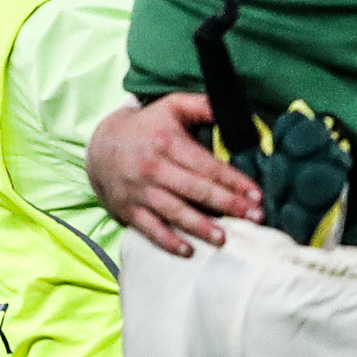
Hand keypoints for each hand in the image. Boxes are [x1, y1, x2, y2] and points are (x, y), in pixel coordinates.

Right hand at [87, 95, 261, 255]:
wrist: (100, 144)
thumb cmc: (147, 126)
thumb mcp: (172, 106)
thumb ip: (202, 105)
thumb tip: (232, 109)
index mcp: (168, 144)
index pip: (207, 166)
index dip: (234, 181)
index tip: (257, 195)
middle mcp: (153, 169)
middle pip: (196, 190)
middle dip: (228, 205)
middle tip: (255, 217)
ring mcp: (139, 192)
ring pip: (174, 212)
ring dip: (201, 227)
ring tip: (224, 239)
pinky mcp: (128, 209)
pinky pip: (149, 229)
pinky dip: (168, 242)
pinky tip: (188, 251)